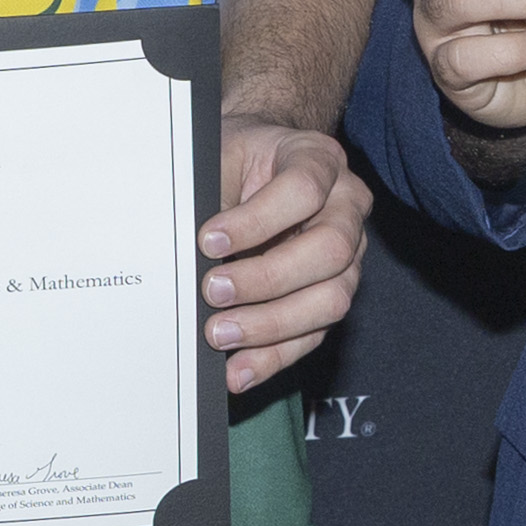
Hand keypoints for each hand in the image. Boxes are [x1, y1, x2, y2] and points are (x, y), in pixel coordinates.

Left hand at [203, 119, 371, 395]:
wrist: (255, 164)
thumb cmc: (236, 159)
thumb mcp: (219, 156)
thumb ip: (209, 193)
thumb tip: (177, 249)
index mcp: (319, 160)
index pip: (303, 190)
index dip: (256, 220)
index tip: (208, 240)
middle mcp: (346, 208)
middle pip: (328, 250)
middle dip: (267, 278)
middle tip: (213, 291)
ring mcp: (348, 256)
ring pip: (331, 299)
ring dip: (271, 324)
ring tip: (219, 334)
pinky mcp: (332, 295)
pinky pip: (314, 334)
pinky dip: (274, 356)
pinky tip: (239, 369)